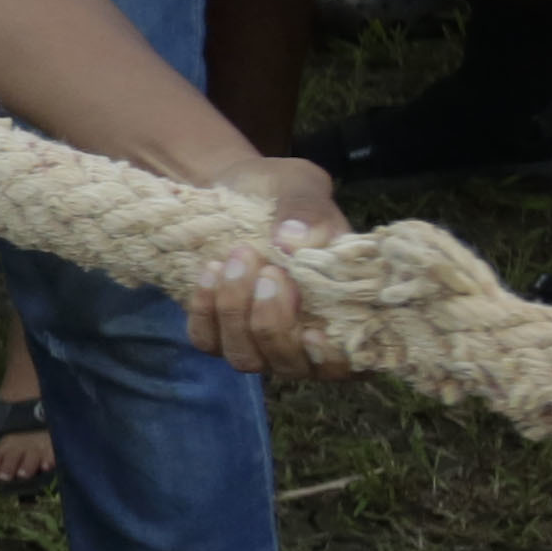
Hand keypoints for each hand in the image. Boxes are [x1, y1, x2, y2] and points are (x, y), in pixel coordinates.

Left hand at [183, 155, 345, 378]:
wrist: (234, 186)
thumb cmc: (282, 192)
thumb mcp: (302, 187)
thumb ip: (309, 212)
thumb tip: (293, 242)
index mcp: (342, 312)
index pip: (346, 364)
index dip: (331, 360)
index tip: (312, 331)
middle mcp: (302, 338)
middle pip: (289, 364)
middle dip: (273, 321)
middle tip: (268, 270)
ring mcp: (257, 340)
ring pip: (246, 358)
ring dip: (236, 312)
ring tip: (238, 258)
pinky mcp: (217, 331)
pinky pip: (207, 342)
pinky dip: (204, 311)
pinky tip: (210, 272)